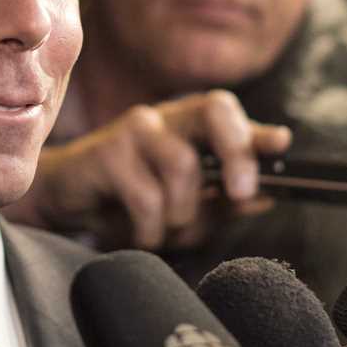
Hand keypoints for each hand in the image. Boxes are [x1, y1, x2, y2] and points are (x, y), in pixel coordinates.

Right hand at [10, 90, 290, 248]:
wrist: (66, 197)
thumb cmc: (132, 199)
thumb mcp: (186, 204)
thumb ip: (224, 200)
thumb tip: (265, 197)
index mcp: (192, 124)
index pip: (229, 113)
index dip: (256, 130)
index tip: (280, 145)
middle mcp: (169, 117)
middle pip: (215, 111)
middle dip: (236, 152)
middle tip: (240, 193)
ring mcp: (137, 129)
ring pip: (183, 168)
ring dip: (181, 215)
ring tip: (164, 231)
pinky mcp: (107, 150)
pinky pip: (147, 199)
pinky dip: (150, 231)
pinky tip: (138, 235)